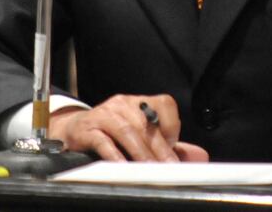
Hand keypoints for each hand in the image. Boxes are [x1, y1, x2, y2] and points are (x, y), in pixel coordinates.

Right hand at [48, 94, 208, 161]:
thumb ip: (166, 145)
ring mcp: (104, 115)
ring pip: (127, 131)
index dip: (172, 124)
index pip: (164, 103)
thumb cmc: (110, 132)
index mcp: (139, 102)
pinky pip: (103, 141)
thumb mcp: (139, 134)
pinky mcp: (87, 129)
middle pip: (146, 124)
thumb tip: (198, 157)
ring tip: (148, 169)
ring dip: (141, 153)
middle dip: (160, 148)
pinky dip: (115, 155)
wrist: (73, 129)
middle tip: (168, 167)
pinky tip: (122, 166)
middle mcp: (123, 104)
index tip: (174, 146)